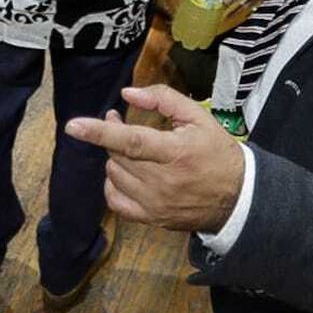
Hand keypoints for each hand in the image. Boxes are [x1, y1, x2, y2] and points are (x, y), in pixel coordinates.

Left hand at [65, 85, 245, 231]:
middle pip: (118, 156)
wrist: (238, 198)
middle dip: (111, 135)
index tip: (73, 126)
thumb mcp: (197, 117)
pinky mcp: (151, 219)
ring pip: (114, 175)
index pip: (131, 141)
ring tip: (131, 148)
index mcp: (175, 152)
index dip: (100, 132)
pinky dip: (113, 184)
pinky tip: (125, 173)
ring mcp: (155, 204)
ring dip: (115, 158)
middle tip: (118, 121)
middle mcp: (162, 181)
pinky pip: (116, 201)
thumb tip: (127, 94)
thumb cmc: (216, 152)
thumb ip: (163, 99)